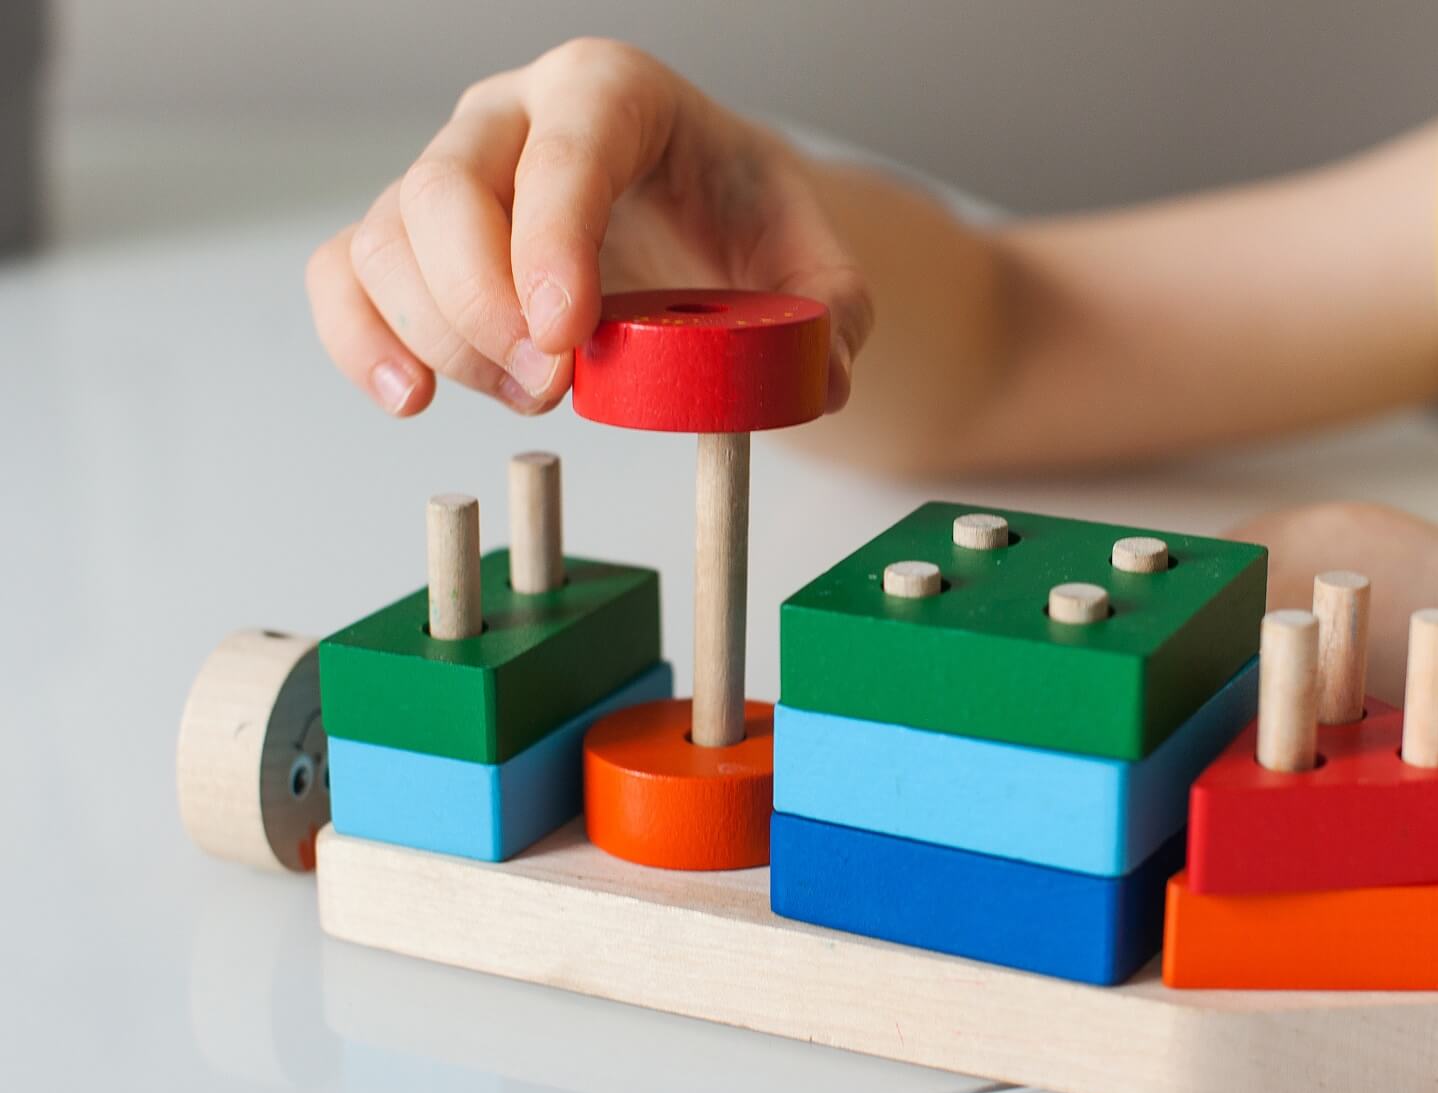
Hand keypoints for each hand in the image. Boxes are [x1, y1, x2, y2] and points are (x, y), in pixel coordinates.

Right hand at [306, 38, 872, 417]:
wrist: (697, 220)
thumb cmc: (737, 220)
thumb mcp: (809, 255)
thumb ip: (831, 310)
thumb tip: (817, 377)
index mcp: (614, 93)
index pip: (568, 140)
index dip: (553, 233)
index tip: (568, 331)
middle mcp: (513, 116)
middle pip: (447, 188)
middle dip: (488, 304)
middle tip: (555, 383)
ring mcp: (450, 172)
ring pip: (391, 238)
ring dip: (443, 338)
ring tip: (532, 395)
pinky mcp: (411, 237)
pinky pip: (346, 272)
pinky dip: (359, 338)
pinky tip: (412, 396)